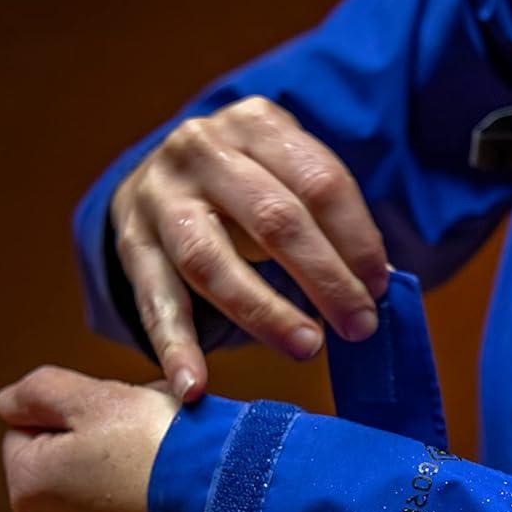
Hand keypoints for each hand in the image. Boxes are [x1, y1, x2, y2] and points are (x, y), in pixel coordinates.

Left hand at [0, 365, 181, 511]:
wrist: (225, 502)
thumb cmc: (157, 445)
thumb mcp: (93, 397)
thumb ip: (38, 392)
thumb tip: (7, 404)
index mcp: (30, 488)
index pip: (27, 429)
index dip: (70, 408)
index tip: (111, 408)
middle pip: (67, 458)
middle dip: (99, 435)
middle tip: (143, 422)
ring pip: (103, 484)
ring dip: (128, 463)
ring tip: (168, 450)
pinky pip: (136, 511)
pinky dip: (151, 493)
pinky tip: (179, 480)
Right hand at [111, 96, 389, 400]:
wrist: (162, 173)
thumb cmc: (250, 184)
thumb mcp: (287, 174)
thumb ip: (327, 220)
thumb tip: (376, 287)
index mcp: (256, 124)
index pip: (320, 182)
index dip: (357, 239)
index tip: (380, 288)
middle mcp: (201, 150)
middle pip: (274, 220)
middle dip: (324, 279)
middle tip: (358, 327)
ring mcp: (159, 197)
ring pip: (212, 262)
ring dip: (264, 313)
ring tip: (306, 348)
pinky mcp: (131, 244)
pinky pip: (157, 302)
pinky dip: (176, 348)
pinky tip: (194, 387)